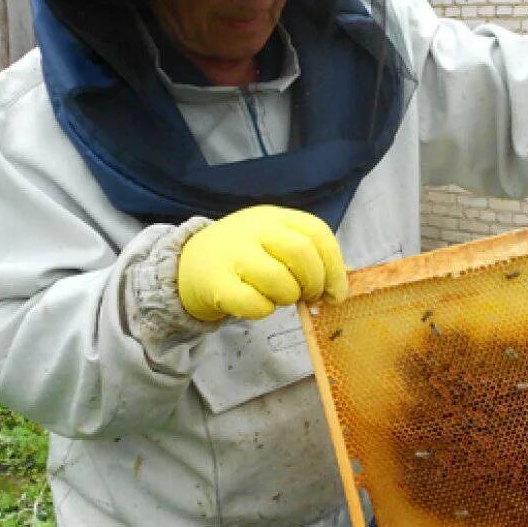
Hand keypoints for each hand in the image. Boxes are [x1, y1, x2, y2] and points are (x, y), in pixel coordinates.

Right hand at [177, 206, 347, 321]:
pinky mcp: (217, 283)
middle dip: (314, 282)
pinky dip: (265, 310)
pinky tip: (259, 306)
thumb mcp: (274, 241)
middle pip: (302, 253)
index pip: (317, 233)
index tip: (335, 292)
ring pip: (279, 280)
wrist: (189, 262)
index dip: (334, 266)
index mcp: (275, 216)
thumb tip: (338, 287)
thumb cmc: (245, 254)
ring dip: (289, 297)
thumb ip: (306, 256)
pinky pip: (254, 303)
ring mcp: (233, 254)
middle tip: (309, 297)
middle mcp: (254, 229)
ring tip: (280, 297)